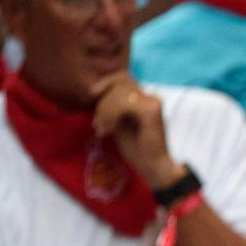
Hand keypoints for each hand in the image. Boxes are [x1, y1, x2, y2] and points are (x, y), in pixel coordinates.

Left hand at [91, 72, 184, 187]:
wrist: (153, 168)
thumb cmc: (137, 150)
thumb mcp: (119, 123)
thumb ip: (113, 107)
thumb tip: (98, 93)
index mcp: (144, 98)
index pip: (123, 78)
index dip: (106, 81)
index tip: (92, 94)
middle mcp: (151, 97)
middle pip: (121, 81)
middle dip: (104, 100)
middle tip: (98, 123)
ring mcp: (153, 102)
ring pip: (121, 91)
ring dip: (106, 109)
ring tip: (102, 128)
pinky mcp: (151, 110)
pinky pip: (124, 103)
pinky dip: (111, 115)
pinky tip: (109, 130)